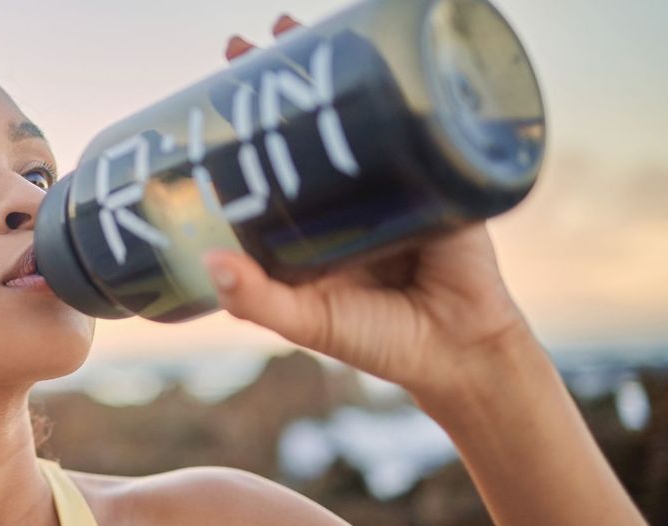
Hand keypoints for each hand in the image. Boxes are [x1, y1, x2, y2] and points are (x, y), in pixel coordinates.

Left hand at [204, 14, 533, 400]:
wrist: (460, 351)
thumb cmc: (379, 339)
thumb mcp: (309, 321)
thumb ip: (259, 301)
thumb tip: (209, 265)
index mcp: (306, 223)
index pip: (267, 161)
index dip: (241, 127)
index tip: (207, 93)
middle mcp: (344, 194)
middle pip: (306, 122)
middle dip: (278, 79)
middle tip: (243, 42)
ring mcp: (390, 178)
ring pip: (355, 110)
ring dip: (331, 65)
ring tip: (292, 26)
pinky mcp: (437, 171)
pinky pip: (418, 121)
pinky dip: (403, 82)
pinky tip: (385, 48)